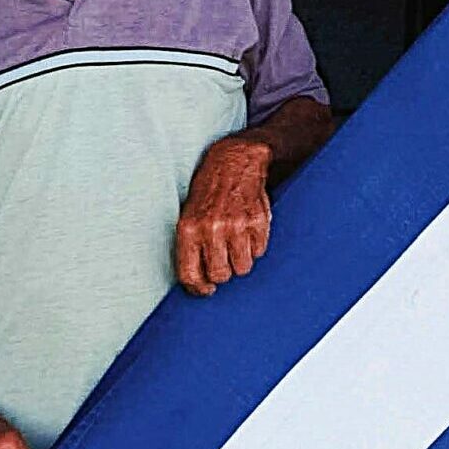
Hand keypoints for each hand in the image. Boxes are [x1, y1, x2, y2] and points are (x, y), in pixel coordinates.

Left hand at [175, 133, 273, 296]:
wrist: (234, 160)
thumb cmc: (209, 190)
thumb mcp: (189, 215)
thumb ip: (191, 247)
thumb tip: (199, 282)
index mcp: (189, 229)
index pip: (190, 275)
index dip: (199, 288)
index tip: (206, 289)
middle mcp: (212, 229)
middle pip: (221, 275)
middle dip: (224, 271)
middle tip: (224, 257)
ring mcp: (236, 225)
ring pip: (242, 268)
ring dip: (241, 259)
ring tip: (237, 240)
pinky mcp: (258, 222)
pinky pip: (259, 251)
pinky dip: (255, 245)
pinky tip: (248, 229)